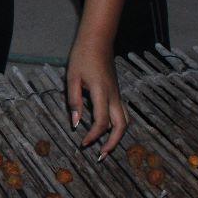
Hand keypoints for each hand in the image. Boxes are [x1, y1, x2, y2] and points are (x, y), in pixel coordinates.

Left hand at [66, 36, 128, 156]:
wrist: (98, 41)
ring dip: (118, 136)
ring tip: (106, 147)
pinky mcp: (117, 93)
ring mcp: (118, 95)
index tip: (83, 143)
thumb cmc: (82, 57)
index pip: (101, 122)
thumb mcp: (72, 78)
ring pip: (126, 121)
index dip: (93, 136)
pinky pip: (122, 114)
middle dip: (113, 144)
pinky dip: (118, 126)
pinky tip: (107, 131)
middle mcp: (114, 96)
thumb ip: (74, 101)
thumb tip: (75, 123)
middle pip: (121, 126)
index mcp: (102, 93)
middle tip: (101, 156)